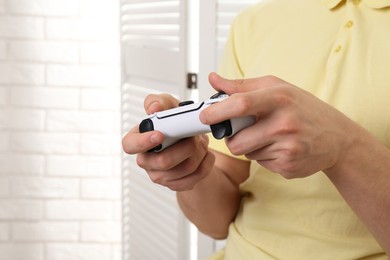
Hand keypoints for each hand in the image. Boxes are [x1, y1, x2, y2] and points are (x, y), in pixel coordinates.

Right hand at [122, 93, 214, 190]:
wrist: (191, 140)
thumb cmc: (175, 123)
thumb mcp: (168, 105)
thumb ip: (159, 102)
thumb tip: (154, 107)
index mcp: (139, 140)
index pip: (130, 145)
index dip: (143, 142)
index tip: (160, 134)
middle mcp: (147, 161)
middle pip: (164, 161)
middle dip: (185, 147)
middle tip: (194, 137)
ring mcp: (160, 176)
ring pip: (185, 169)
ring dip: (199, 152)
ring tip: (201, 143)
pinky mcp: (176, 184)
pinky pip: (196, 177)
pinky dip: (206, 162)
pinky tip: (205, 154)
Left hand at [200, 73, 356, 178]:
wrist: (338, 138)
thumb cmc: (303, 108)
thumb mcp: (278, 88)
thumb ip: (242, 85)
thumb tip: (213, 80)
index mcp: (280, 98)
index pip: (241, 103)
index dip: (218, 111)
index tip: (204, 116)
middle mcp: (284, 123)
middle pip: (236, 141)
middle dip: (232, 138)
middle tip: (242, 130)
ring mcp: (288, 147)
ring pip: (246, 154)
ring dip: (250, 146)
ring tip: (270, 136)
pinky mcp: (288, 166)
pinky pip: (260, 164)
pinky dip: (264, 156)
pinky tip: (281, 147)